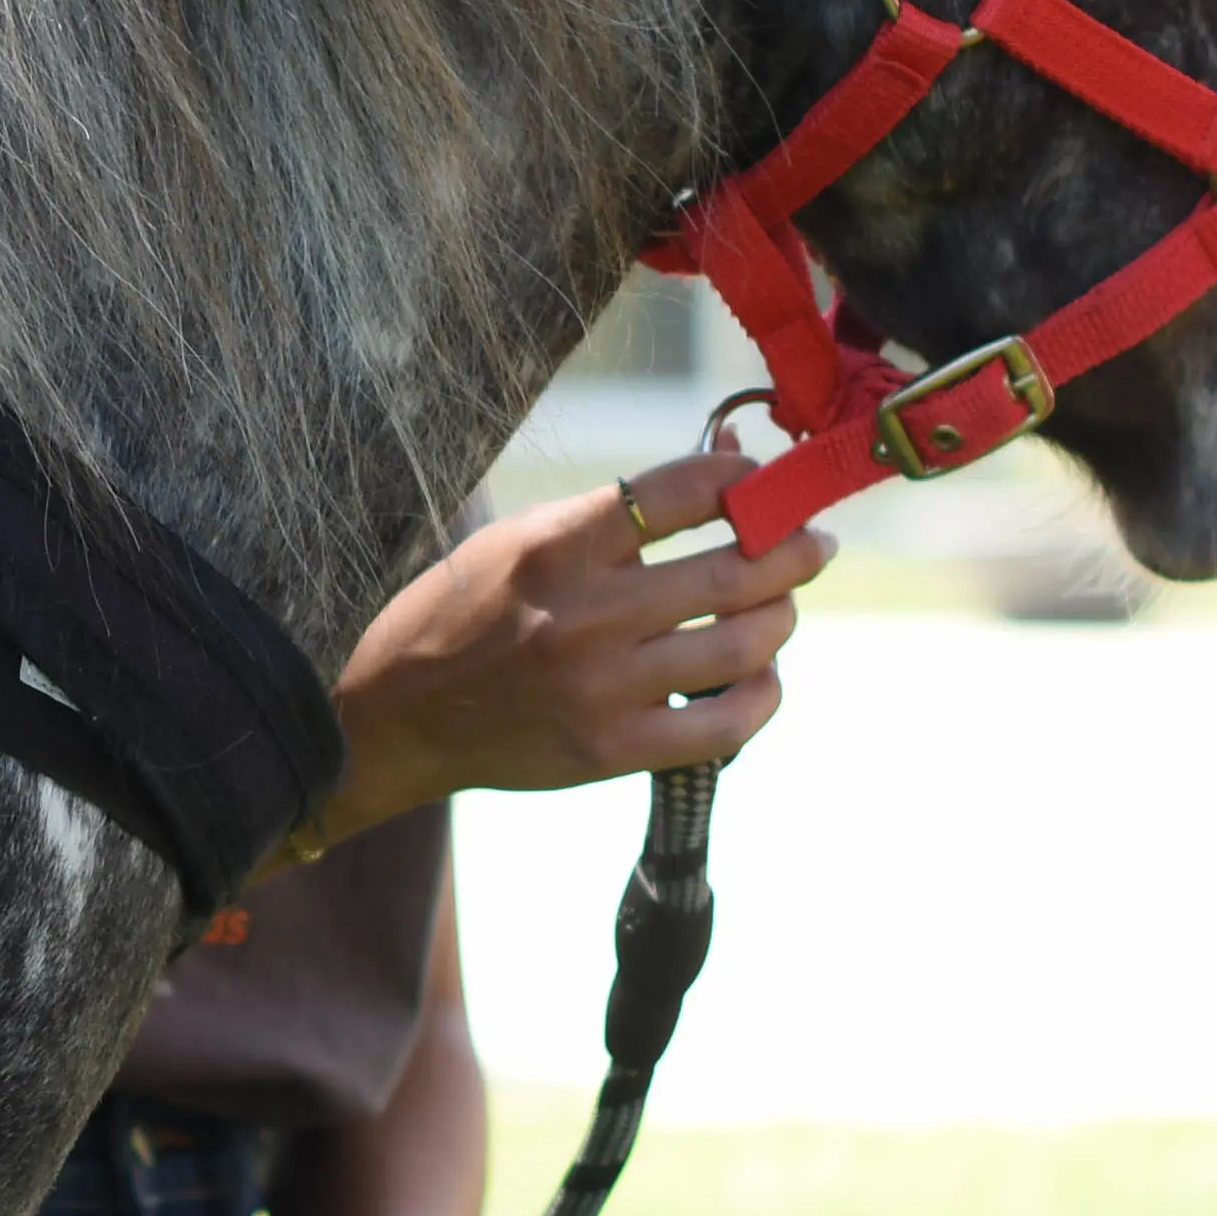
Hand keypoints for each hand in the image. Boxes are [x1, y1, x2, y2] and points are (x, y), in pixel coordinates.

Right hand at [308, 446, 822, 846]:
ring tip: (780, 606)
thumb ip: (617, 513)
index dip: (744, 480)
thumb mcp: (523, 537)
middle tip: (815, 544)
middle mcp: (584, 615)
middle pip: (734, 571)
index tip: (765, 484)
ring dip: (781, 617)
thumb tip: (725, 465)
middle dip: (795, 550)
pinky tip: (760, 673)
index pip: (683, 492)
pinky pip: (726, 723)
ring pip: (742, 645)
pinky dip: (763, 691)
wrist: (401, 717)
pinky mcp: (613, 750)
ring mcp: (602, 688)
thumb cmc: (467, 611)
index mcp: (557, 545)